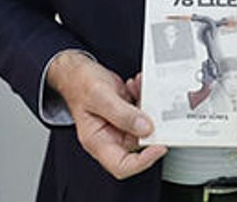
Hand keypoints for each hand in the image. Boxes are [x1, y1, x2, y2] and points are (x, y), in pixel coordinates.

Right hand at [47, 51, 166, 178]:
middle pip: (139, 145)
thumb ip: (122, 113)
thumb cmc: (79, 84)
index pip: (122, 166)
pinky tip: (136, 85)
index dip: (143, 161)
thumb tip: (146, 128)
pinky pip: (143, 111)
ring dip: (147, 106)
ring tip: (139, 88)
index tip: (159, 147)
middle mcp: (110, 136)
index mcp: (98, 141)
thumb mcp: (99, 96)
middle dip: (151, 126)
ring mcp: (120, 126)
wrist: (77, 71)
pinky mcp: (127, 114)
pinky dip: (144, 97)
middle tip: (157, 109)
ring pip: (145, 125)